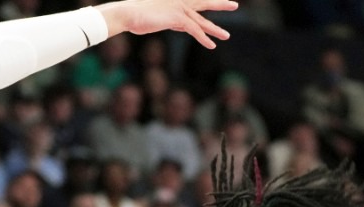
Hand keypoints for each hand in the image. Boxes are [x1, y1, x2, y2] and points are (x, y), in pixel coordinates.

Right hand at [102, 0, 237, 48]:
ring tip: (226, 36)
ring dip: (215, 29)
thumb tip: (178, 25)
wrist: (128, 13)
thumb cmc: (136, 16)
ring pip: (202, 20)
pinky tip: (211, 45)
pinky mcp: (177, 18)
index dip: (205, 6)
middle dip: (220, 4)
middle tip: (234, 5)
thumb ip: (170, 21)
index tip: (216, 5)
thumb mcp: (156, 18)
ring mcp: (179, 8)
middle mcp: (179, 2)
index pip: (193, 4)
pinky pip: (195, 30)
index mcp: (174, 1)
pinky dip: (204, 38)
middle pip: (204, 3)